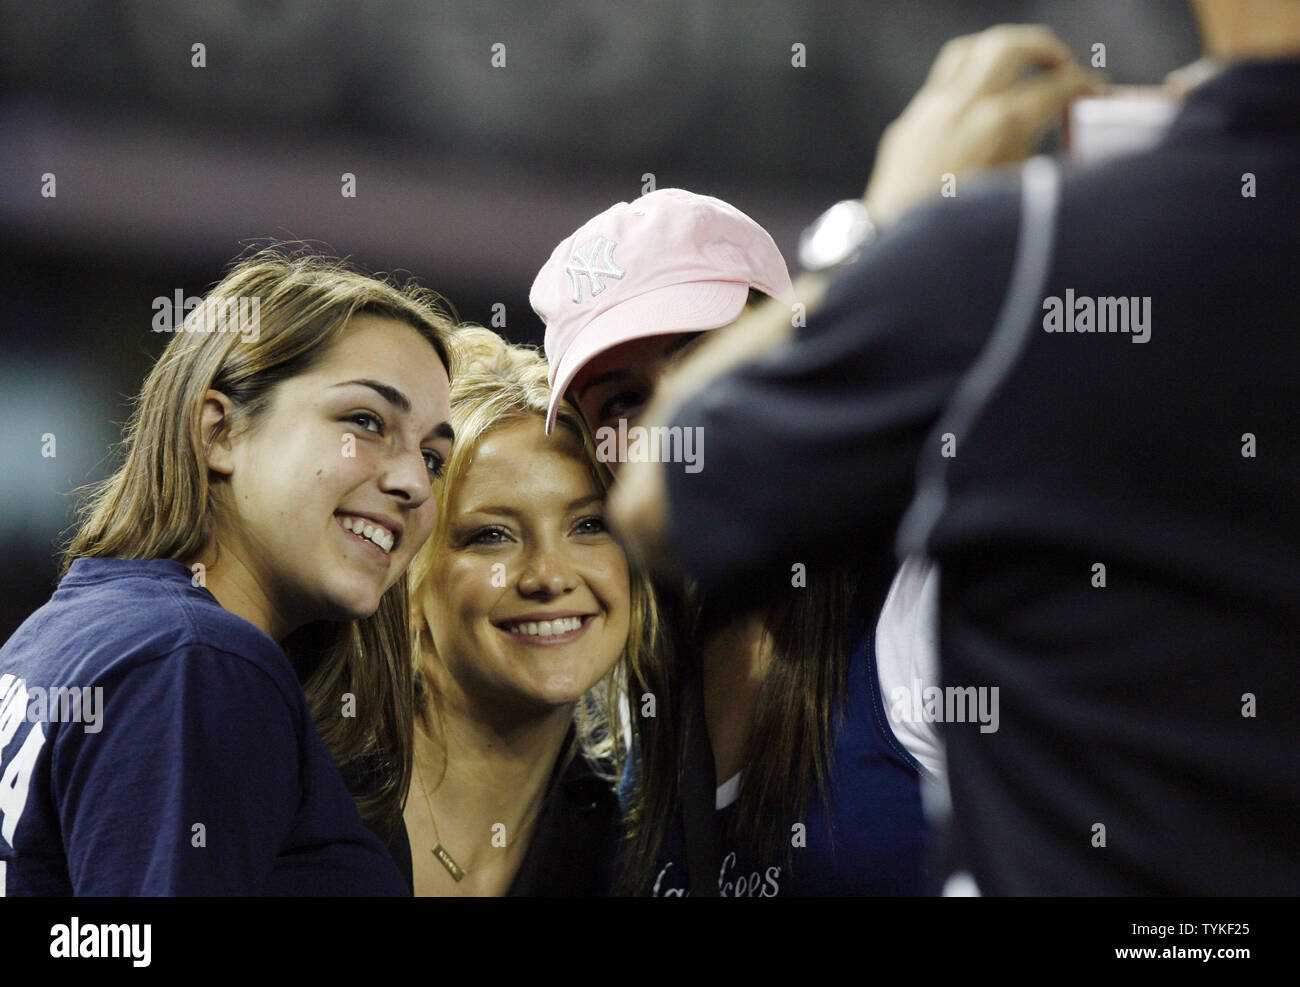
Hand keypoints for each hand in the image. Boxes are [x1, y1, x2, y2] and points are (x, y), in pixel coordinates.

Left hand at [864, 24, 1104, 226]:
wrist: (897, 260)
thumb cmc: (963, 242)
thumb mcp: (1020, 199)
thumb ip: (1042, 155)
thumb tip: (1066, 133)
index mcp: (1000, 125)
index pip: (1056, 85)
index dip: (1085, 83)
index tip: (1095, 90)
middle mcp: (962, 108)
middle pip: (1011, 46)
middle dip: (1046, 48)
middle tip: (1063, 65)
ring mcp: (927, 114)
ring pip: (969, 51)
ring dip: (1002, 51)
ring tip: (1022, 68)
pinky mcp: (905, 127)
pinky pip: (940, 86)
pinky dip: (968, 82)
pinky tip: (980, 104)